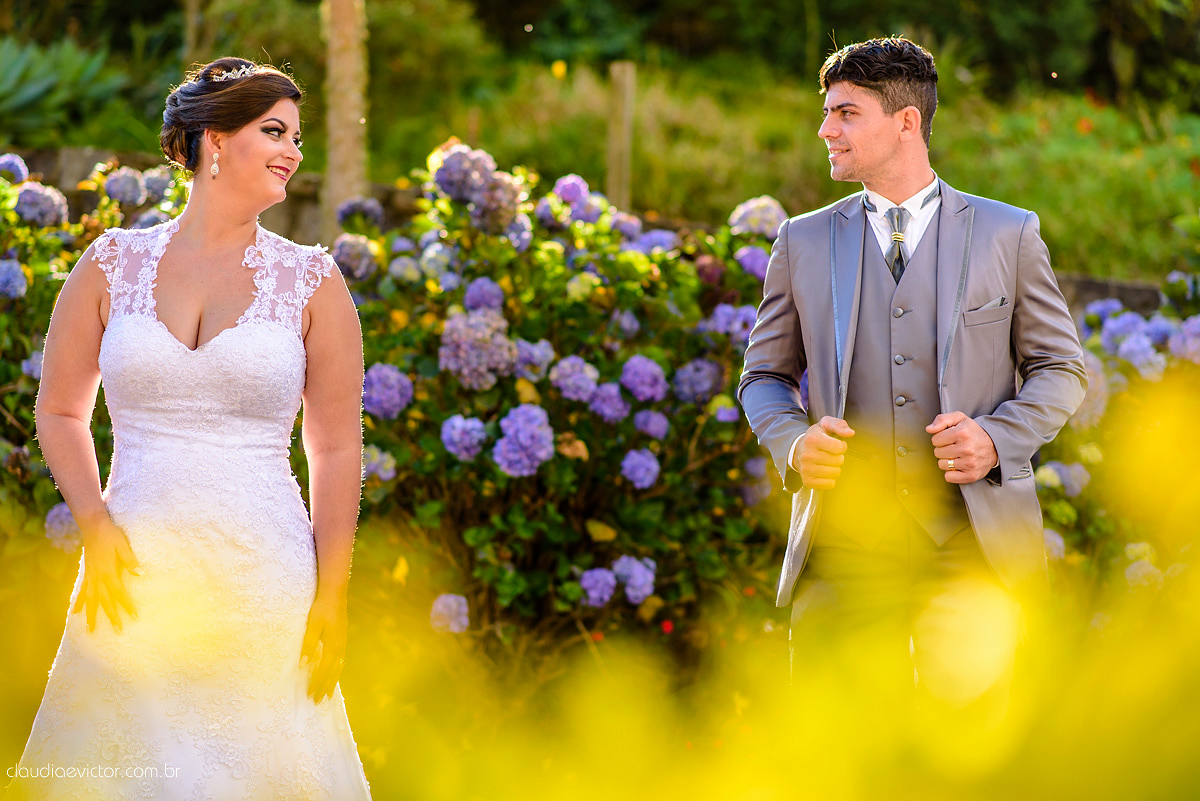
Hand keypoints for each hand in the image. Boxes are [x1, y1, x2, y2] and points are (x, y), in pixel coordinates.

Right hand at [72, 516, 139, 632]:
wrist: (93, 526)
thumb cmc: (111, 535)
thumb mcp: (123, 545)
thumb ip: (130, 560)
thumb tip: (141, 572)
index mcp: (108, 571)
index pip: (118, 592)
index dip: (126, 605)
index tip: (133, 616)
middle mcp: (97, 577)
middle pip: (104, 601)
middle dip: (111, 616)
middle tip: (117, 630)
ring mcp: (90, 576)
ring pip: (90, 600)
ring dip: (91, 615)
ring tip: (90, 630)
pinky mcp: (87, 573)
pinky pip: (82, 591)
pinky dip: (79, 602)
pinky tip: (76, 613)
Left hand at [301, 590, 347, 703]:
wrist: (335, 594)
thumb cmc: (321, 608)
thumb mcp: (312, 625)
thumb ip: (309, 645)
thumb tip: (304, 665)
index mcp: (333, 646)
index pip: (324, 671)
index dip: (317, 684)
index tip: (310, 695)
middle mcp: (340, 647)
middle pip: (333, 673)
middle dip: (325, 687)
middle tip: (318, 701)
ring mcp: (342, 643)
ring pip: (338, 668)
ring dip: (332, 681)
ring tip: (328, 694)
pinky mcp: (342, 638)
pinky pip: (340, 661)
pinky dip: (336, 671)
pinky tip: (333, 673)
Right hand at [795, 416, 854, 489]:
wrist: (798, 450)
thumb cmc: (815, 437)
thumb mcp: (825, 424)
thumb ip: (839, 425)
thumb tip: (850, 433)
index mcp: (812, 439)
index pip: (840, 447)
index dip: (841, 446)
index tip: (835, 444)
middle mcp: (807, 455)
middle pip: (838, 461)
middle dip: (838, 457)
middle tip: (830, 454)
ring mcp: (806, 469)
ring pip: (835, 473)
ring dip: (835, 468)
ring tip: (827, 462)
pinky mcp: (807, 481)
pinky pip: (829, 484)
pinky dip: (830, 479)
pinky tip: (824, 472)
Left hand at [926, 411, 997, 483]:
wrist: (994, 446)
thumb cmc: (973, 432)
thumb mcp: (959, 418)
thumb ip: (942, 419)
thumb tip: (929, 429)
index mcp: (962, 433)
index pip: (935, 440)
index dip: (940, 438)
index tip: (949, 438)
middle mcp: (966, 448)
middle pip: (937, 452)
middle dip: (943, 449)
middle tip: (954, 447)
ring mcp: (969, 463)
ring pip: (942, 465)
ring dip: (947, 461)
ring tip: (957, 456)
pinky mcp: (971, 475)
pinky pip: (948, 477)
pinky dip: (951, 473)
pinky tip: (959, 465)